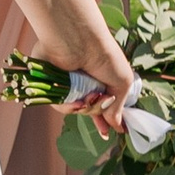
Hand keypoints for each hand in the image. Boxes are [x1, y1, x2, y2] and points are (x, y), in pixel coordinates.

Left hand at [33, 11, 136, 133]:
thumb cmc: (105, 57)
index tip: (108, 133)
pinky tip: (75, 99)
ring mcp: (69, 85)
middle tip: (100, 105)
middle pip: (90, 111)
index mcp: (102, 80)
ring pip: (76, 110)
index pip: (104, 105)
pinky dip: (69, 105)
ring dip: (85, 108)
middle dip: (97, 113)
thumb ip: (117, 106)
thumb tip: (117, 125)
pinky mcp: (52, 85)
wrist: (78, 41)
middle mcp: (85, 83)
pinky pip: (61, 106)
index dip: (106, 120)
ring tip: (88, 96)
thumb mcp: (122, 82)